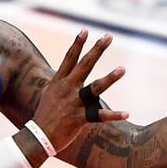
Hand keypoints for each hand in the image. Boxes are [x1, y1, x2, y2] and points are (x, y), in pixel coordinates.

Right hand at [33, 29, 127, 151]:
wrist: (39, 136)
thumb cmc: (45, 114)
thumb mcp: (49, 92)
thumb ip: (59, 80)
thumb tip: (65, 70)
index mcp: (60, 81)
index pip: (69, 58)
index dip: (77, 44)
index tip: (85, 30)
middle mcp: (68, 88)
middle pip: (85, 65)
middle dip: (97, 49)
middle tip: (108, 36)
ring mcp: (75, 103)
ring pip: (95, 88)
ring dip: (109, 78)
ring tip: (122, 69)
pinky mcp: (81, 118)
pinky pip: (100, 116)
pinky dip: (114, 115)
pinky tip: (127, 113)